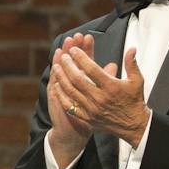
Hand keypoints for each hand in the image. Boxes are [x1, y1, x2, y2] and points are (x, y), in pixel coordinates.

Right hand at [46, 33, 93, 162]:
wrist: (77, 131)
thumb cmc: (93, 113)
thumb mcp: (102, 93)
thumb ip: (106, 77)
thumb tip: (113, 64)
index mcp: (82, 79)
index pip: (84, 60)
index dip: (86, 48)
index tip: (88, 37)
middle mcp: (70, 81)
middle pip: (71, 61)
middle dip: (73, 48)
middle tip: (75, 36)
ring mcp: (61, 88)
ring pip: (61, 69)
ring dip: (62, 57)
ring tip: (65, 46)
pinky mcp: (55, 97)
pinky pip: (55, 83)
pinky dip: (55, 74)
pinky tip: (56, 64)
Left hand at [55, 41, 147, 144]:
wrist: (134, 126)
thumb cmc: (135, 101)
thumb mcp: (137, 80)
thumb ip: (132, 63)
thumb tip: (132, 49)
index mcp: (111, 87)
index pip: (92, 69)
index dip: (81, 57)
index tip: (74, 50)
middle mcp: (100, 98)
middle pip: (77, 79)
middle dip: (68, 66)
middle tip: (63, 56)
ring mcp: (91, 109)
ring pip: (71, 91)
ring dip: (61, 78)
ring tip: (56, 67)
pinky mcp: (87, 117)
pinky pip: (70, 106)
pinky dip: (62, 96)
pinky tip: (57, 86)